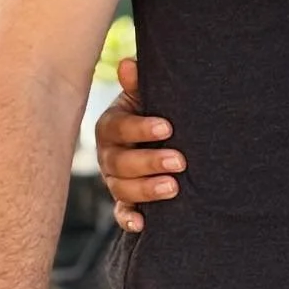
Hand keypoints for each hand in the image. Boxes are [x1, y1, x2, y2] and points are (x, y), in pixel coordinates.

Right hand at [95, 58, 181, 232]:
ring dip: (146, 189)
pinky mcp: (124, 200)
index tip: (167, 128)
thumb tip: (128, 64)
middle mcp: (109, 154)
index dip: (141, 128)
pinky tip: (143, 224)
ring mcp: (114, 179)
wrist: (160, 135)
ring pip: (122, 188)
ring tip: (174, 187)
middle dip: (150, 162)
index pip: (119, 127)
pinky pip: (121, 213)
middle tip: (180, 161)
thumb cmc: (154, 110)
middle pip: (120, 162)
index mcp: (111, 126)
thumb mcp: (147, 95)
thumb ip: (139, 83)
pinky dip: (129, 219)